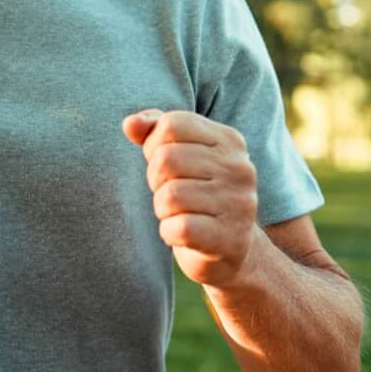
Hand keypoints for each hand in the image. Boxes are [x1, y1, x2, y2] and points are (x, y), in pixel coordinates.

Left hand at [123, 108, 258, 287]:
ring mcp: (239, 204)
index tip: (165, 164)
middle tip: (171, 193)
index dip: (154, 145)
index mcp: (229, 140)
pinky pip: (179, 228)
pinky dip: (170, 233)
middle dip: (156, 179)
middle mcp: (240, 169)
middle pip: (166, 159)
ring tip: (180, 213)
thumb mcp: (178, 153)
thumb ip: (153, 130)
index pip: (171, 124)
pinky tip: (183, 234)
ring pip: (169, 196)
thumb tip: (130, 124)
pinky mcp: (230, 239)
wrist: (228, 248)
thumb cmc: (196, 192)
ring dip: (163, 209)